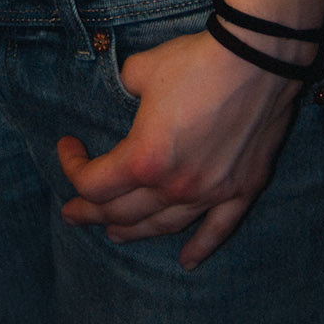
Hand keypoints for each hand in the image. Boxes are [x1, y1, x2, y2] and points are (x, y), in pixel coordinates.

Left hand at [56, 26, 304, 268]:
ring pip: (164, 225)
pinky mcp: (242, 191)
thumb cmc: (194, 63)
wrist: (257, 61)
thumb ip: (126, 87)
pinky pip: (218, 229)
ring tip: (113, 233)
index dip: (72, 166)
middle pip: (123, 212)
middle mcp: (175, 186)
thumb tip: (128, 91)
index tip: (67, 146)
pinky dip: (201, 248)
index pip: (94, 183)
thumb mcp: (141, 71)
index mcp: (145, 159)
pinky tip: (187, 262)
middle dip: (91, 211)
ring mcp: (211, 194)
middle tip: (73, 211)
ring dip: (134, 231)